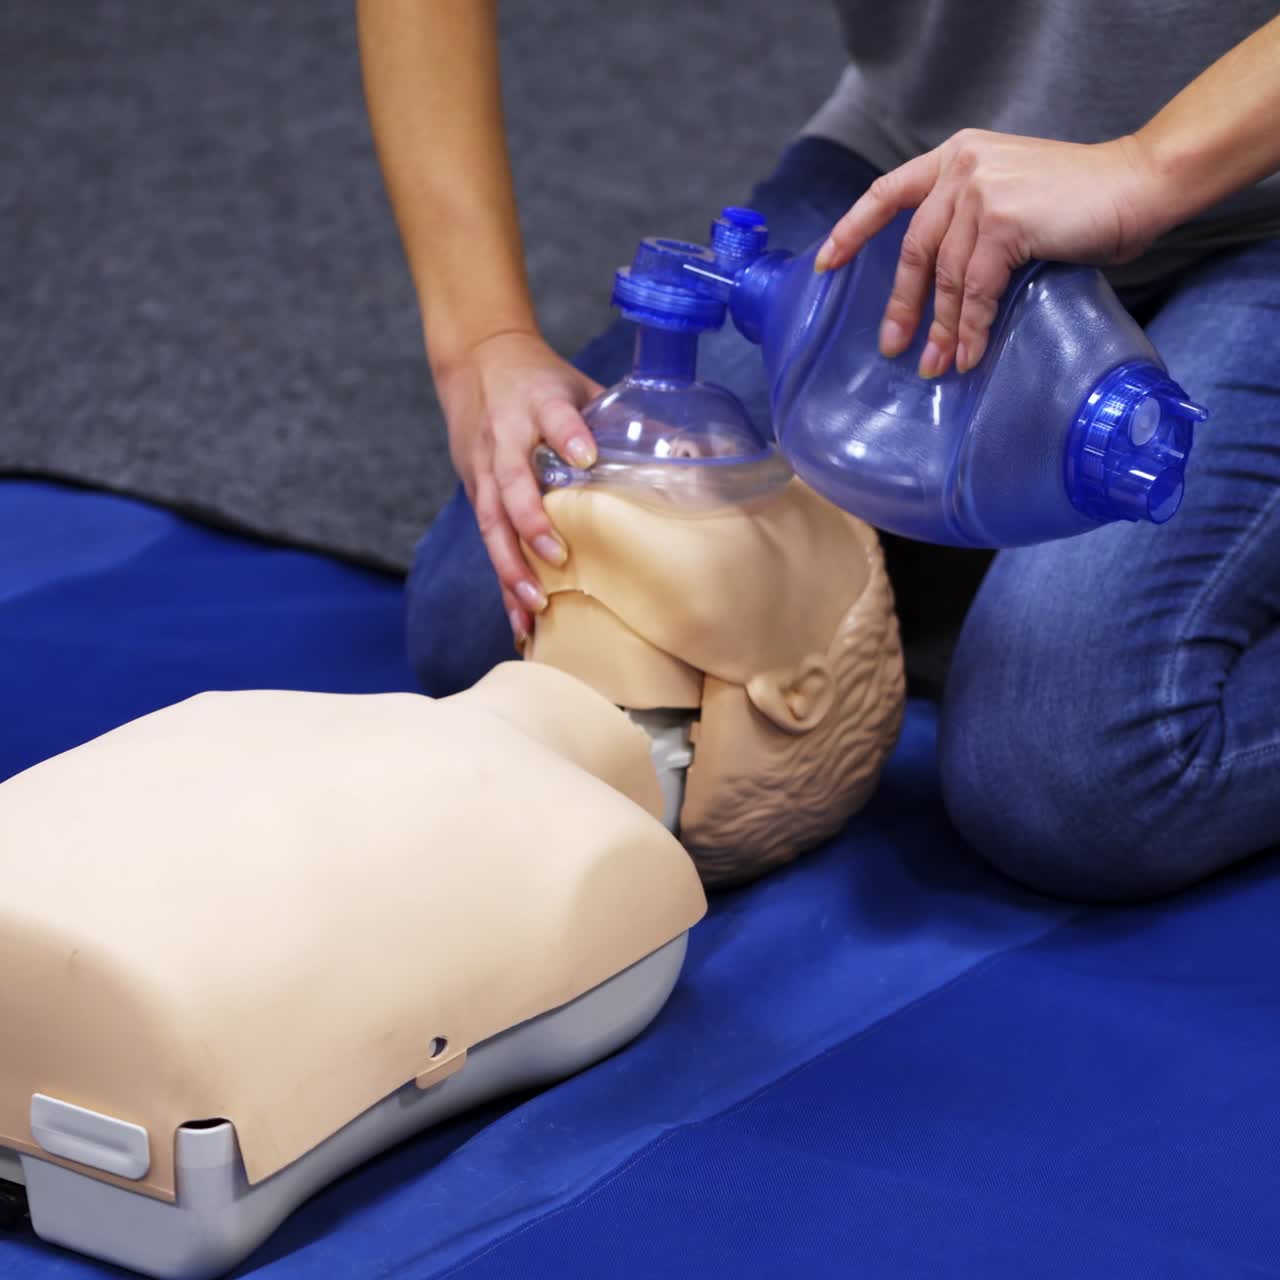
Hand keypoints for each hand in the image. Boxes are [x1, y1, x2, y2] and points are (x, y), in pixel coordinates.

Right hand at [434, 329, 601, 643]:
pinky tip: (520, 620)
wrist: (475, 361)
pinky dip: (504, 582)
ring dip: (512, 566)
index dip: (567, 435)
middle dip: (531, 521)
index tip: (585, 454)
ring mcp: (485, 470)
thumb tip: (686, 450)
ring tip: (536, 603)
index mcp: (539, 403)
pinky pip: (490, 543)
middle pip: (512, 482)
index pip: (554, 417)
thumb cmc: (538, 380)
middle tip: (557, 554)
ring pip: (493, 523)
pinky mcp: (477, 495)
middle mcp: (506, 439)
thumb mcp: (578, 384)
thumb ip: (617, 417)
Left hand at [814, 130, 1163, 376]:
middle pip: (914, 250)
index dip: (852, 230)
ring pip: (946, 278)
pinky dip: (969, 329)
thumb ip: (971, 226)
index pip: (887, 191)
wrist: (1140, 185)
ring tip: (937, 367)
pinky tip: (968, 355)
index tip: (825, 264)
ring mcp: (980, 191)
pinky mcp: (1002, 221)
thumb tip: (941, 293)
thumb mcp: (1012, 201)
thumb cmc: (1082, 202)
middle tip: (893, 347)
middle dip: (902, 306)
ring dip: (941, 330)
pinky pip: (975, 290)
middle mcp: (962, 167)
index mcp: (957, 156)